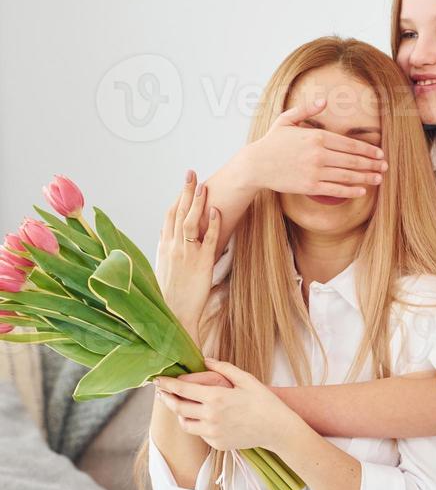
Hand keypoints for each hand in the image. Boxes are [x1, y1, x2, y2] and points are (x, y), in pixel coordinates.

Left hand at [153, 359, 301, 452]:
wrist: (277, 429)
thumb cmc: (264, 401)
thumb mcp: (246, 379)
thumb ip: (223, 368)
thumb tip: (205, 360)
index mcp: (216, 398)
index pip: (182, 389)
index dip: (167, 384)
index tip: (158, 379)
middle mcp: (211, 417)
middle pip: (178, 407)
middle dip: (166, 398)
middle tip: (160, 392)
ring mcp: (213, 433)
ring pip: (185, 424)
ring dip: (179, 414)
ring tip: (180, 405)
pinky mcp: (217, 444)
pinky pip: (200, 434)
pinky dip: (197, 425)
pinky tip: (202, 417)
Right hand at [155, 170, 220, 330]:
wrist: (174, 314)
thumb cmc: (169, 296)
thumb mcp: (163, 270)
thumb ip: (166, 252)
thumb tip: (167, 239)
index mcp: (164, 247)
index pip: (168, 217)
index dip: (176, 200)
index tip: (182, 188)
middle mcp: (173, 247)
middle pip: (178, 212)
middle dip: (185, 192)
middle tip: (191, 174)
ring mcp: (187, 254)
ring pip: (191, 221)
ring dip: (197, 202)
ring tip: (204, 185)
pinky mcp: (201, 263)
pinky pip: (208, 238)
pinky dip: (212, 223)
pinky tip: (217, 210)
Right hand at [241, 98, 387, 198]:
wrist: (256, 165)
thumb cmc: (272, 142)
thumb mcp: (287, 120)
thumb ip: (307, 109)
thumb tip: (324, 101)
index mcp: (317, 136)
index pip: (350, 144)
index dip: (368, 150)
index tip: (380, 153)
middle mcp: (319, 154)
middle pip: (353, 160)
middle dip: (372, 164)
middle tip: (385, 167)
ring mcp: (315, 171)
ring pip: (348, 175)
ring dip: (366, 177)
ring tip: (378, 179)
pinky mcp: (310, 186)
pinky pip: (336, 190)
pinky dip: (351, 190)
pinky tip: (362, 191)